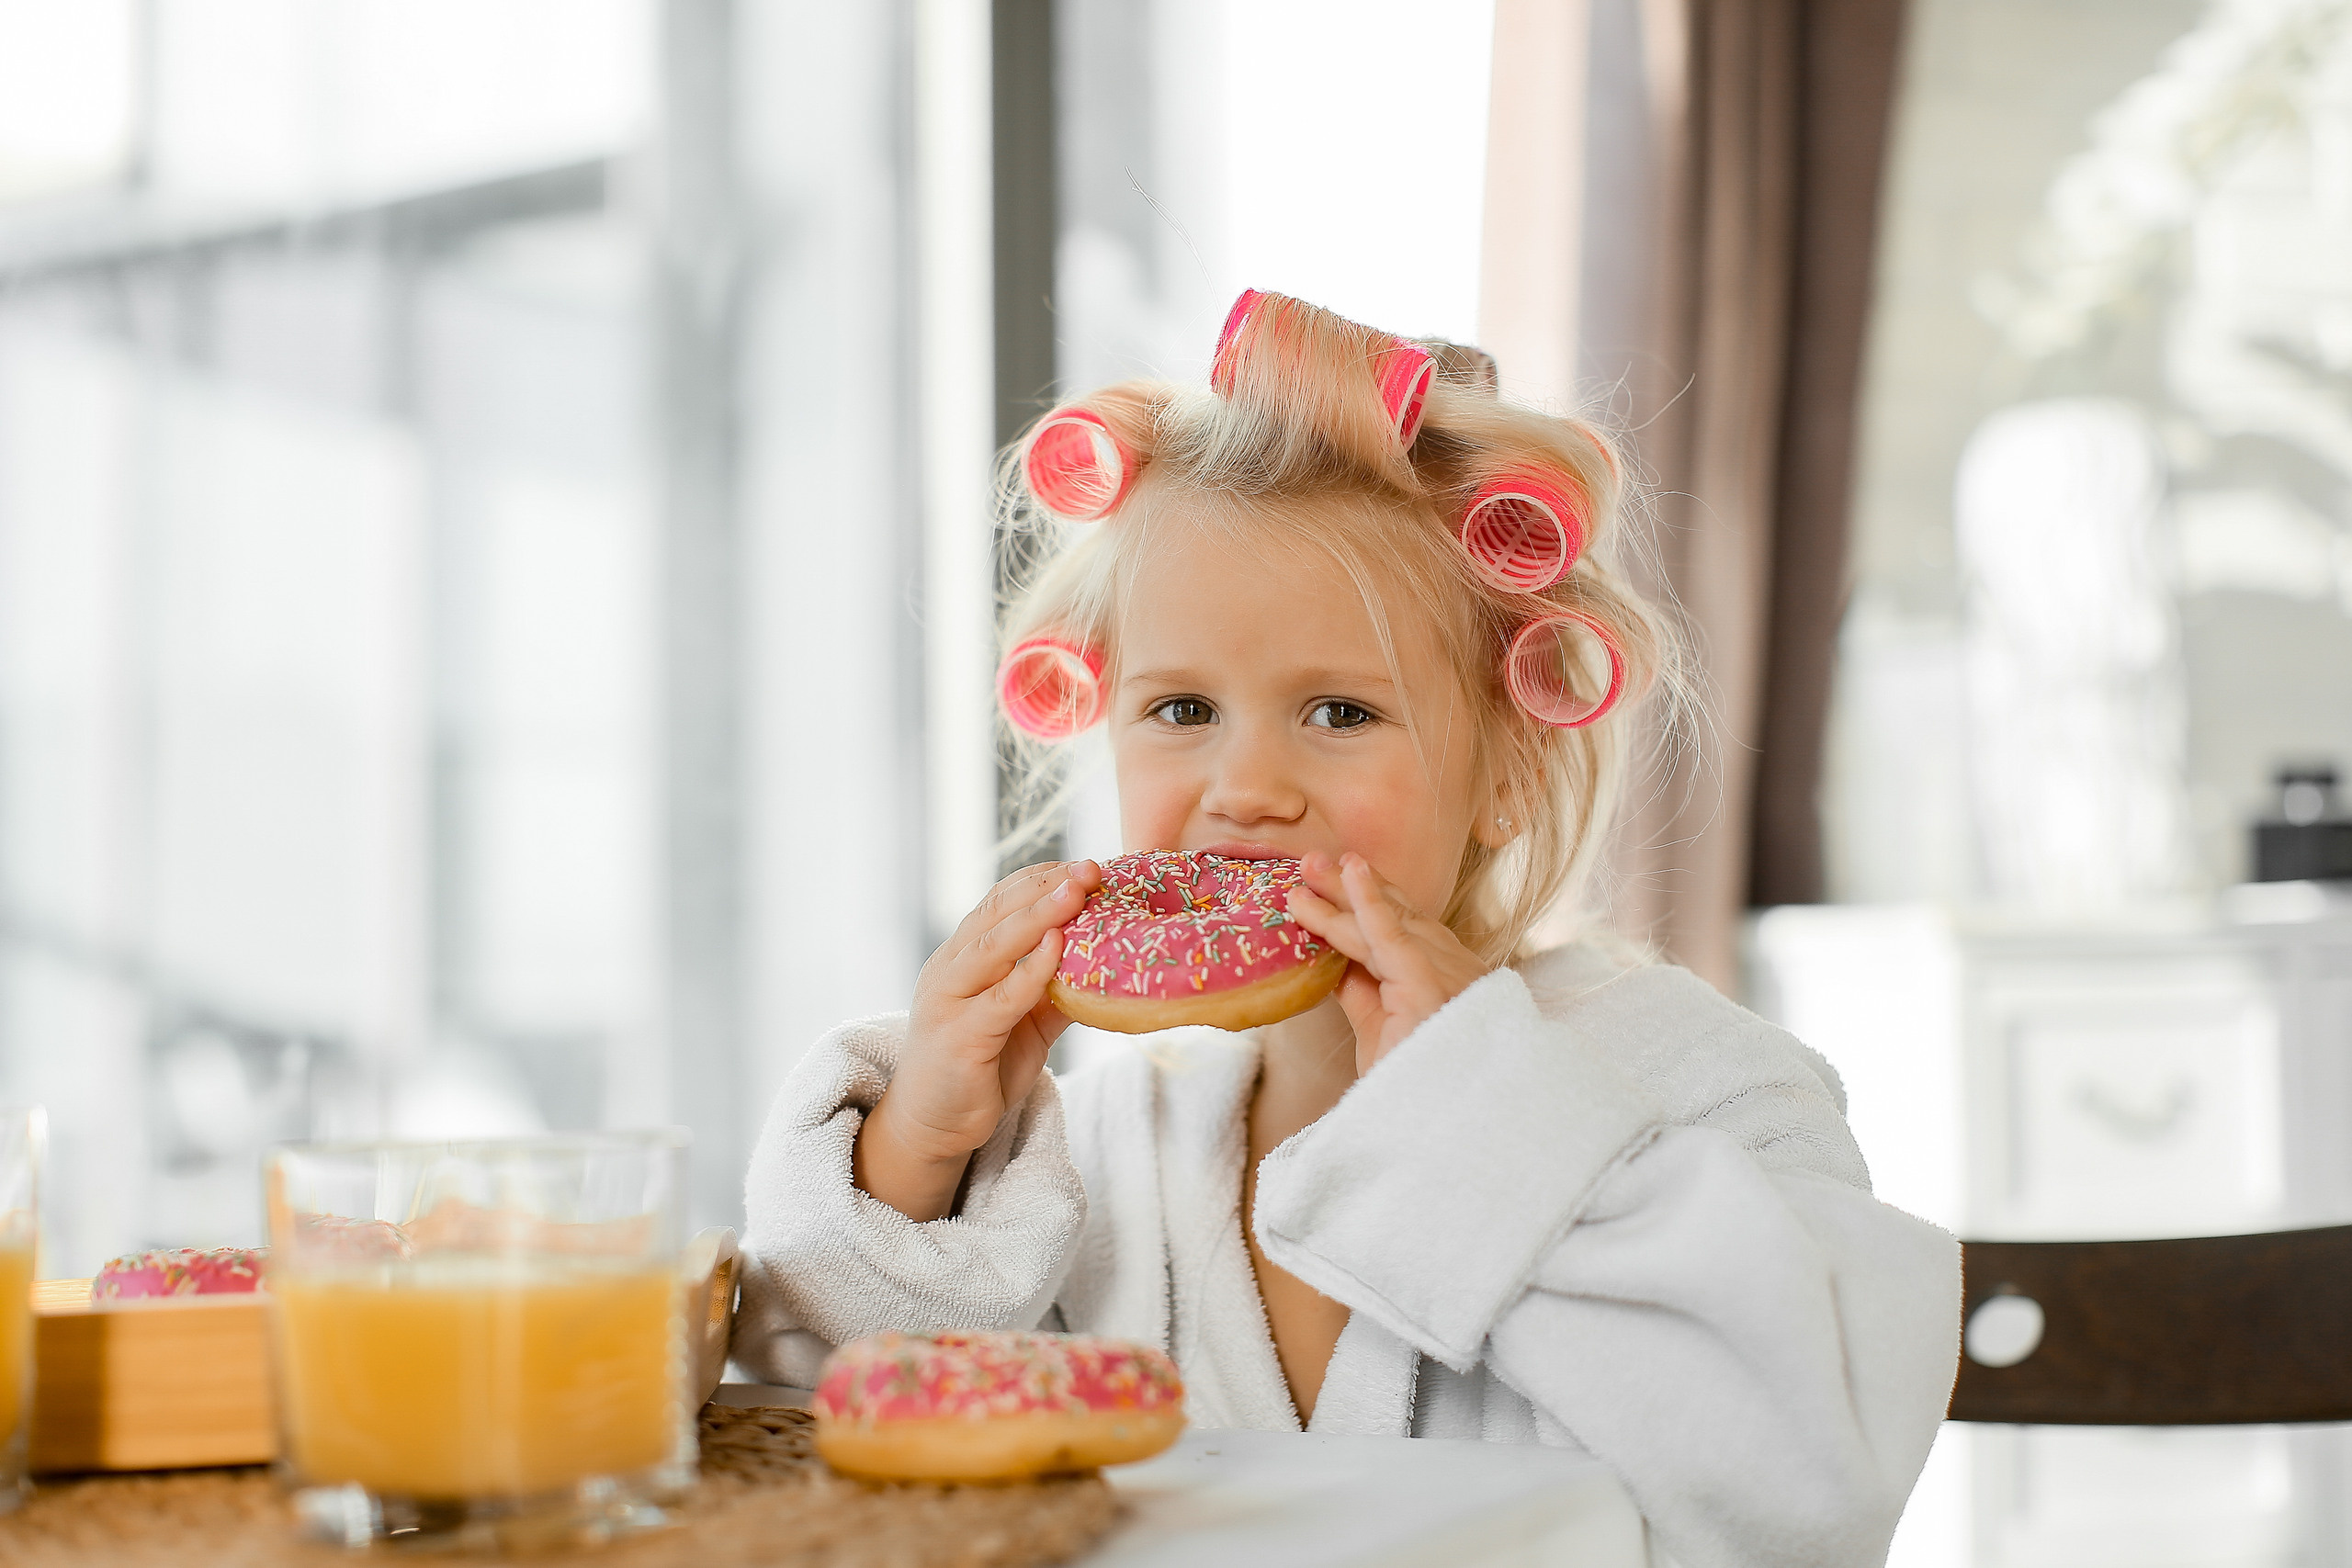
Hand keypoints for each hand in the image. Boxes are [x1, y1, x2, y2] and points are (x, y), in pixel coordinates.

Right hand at [857, 858, 1101, 1219]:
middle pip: (996, 914)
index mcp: (962, 957)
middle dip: (1045, 887)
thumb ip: (1054, 988)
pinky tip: (1058, 948)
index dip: (1040, 879)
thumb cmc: (981, 1067)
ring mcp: (948, 1002)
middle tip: (1089, 868)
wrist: (936, 1125)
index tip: (1083, 865)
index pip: (999, 902)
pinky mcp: (958, 1038)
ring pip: (994, 947)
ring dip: (1038, 916)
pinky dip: (1030, 971)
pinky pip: (999, 999)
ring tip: (1077, 892)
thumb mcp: (1025, 1021)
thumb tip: (1106, 960)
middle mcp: (949, 970)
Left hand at [1285, 852, 1490, 1072]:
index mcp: (1448, 986)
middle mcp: (1456, 975)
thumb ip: (1361, 993)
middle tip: (1312, 862)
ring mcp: (1449, 980)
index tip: (1337, 878)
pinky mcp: (1431, 989)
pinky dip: (1370, 902)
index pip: (1405, 934)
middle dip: (1353, 889)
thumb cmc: (1414, 1094)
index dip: (1369, 903)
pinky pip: (1395, 937)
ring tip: (1307, 868)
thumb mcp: (1380, 1035)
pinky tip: (1350, 873)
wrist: (1441, 1140)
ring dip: (1345, 893)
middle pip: (1399, 920)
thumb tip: (1329, 958)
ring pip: (1389, 924)